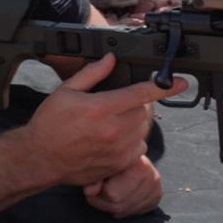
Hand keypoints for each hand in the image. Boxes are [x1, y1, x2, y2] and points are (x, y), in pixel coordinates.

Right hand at [23, 54, 187, 185]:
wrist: (41, 158)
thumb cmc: (49, 124)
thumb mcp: (65, 92)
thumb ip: (91, 74)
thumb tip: (111, 59)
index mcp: (100, 108)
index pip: (141, 93)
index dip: (165, 86)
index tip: (182, 82)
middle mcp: (113, 129)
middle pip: (144, 110)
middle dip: (137, 103)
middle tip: (118, 103)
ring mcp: (118, 149)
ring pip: (143, 128)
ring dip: (135, 121)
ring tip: (113, 121)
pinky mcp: (119, 163)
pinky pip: (139, 146)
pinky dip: (133, 139)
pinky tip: (114, 137)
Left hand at [84, 156, 163, 217]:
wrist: (128, 154)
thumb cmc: (110, 158)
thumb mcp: (99, 165)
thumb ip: (93, 178)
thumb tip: (88, 192)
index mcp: (139, 165)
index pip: (112, 194)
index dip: (98, 191)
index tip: (96, 182)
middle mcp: (152, 177)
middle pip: (117, 206)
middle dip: (102, 201)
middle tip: (98, 190)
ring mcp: (156, 189)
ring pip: (122, 211)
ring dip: (109, 206)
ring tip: (107, 191)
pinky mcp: (157, 198)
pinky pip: (131, 213)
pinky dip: (120, 208)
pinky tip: (119, 195)